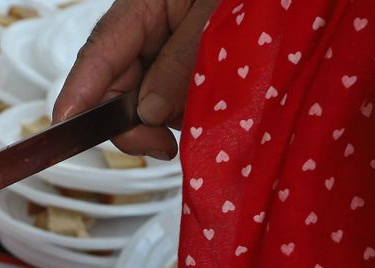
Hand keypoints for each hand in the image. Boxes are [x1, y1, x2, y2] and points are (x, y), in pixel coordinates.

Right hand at [52, 0, 219, 158]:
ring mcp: (168, 50)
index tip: (65, 127)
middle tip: (162, 146)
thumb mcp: (218, 17)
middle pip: (114, 86)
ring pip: (143, 101)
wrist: (309, 2)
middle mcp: (150, 30)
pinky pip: (172, 102)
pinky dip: (184, 116)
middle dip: (130, 122)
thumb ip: (181, 62)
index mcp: (144, 5)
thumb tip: (147, 111)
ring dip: (163, 121)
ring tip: (199, 119)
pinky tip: (208, 113)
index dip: (78, 93)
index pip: (99, 53)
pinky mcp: (189, 68)